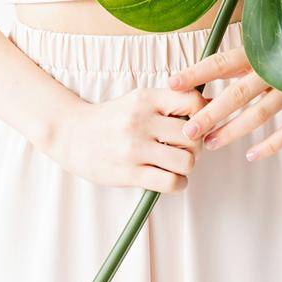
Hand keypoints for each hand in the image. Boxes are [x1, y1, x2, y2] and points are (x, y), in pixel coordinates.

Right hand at [48, 83, 208, 191]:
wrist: (72, 135)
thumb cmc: (112, 119)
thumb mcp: (137, 100)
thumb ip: (169, 101)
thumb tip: (209, 104)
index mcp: (146, 98)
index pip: (192, 101)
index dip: (202, 114)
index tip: (195, 123)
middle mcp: (141, 120)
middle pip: (193, 135)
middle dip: (196, 145)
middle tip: (185, 148)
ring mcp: (135, 148)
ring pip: (187, 161)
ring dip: (187, 166)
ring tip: (177, 164)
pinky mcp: (130, 173)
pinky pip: (171, 182)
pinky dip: (178, 183)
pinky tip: (170, 178)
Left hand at [168, 45, 281, 163]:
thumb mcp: (274, 41)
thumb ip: (247, 55)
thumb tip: (208, 67)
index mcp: (263, 49)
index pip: (223, 61)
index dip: (198, 72)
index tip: (172, 83)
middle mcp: (278, 68)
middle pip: (237, 94)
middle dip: (210, 114)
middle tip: (188, 131)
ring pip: (260, 115)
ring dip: (233, 131)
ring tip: (209, 144)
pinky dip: (271, 144)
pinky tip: (251, 155)